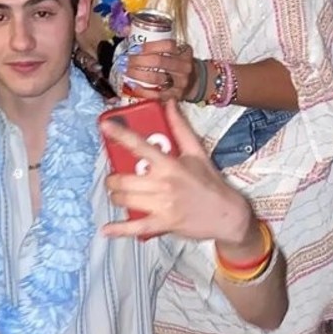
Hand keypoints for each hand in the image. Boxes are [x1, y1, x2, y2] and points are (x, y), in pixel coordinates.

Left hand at [101, 100, 252, 243]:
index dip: (120, 134)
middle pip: (124, 179)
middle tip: (114, 177)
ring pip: (125, 199)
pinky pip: (137, 228)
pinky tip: (106, 230)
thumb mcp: (197, 152)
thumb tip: (169, 103)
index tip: (104, 125)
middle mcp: (163, 184)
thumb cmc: (210, 182)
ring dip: (115, 196)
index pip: (140, 145)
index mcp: (169, 164)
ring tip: (117, 193)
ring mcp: (162, 205)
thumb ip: (180, 128)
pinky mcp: (164, 224)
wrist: (228, 215)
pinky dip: (120, 230)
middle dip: (112, 178)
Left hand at [123, 38, 195, 100]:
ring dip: (137, 74)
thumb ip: (153, 40)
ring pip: (156, 78)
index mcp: (184, 52)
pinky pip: (156, 94)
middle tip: (125, 60)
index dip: (149, 46)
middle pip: (159, 61)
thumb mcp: (173, 49)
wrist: (194, 81)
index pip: (168, 45)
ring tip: (126, 71)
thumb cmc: (176, 61)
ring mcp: (180, 83)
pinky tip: (133, 85)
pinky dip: (142, 90)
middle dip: (138, 60)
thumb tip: (126, 29)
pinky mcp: (175, 96)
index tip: (134, 48)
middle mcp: (184, 67)